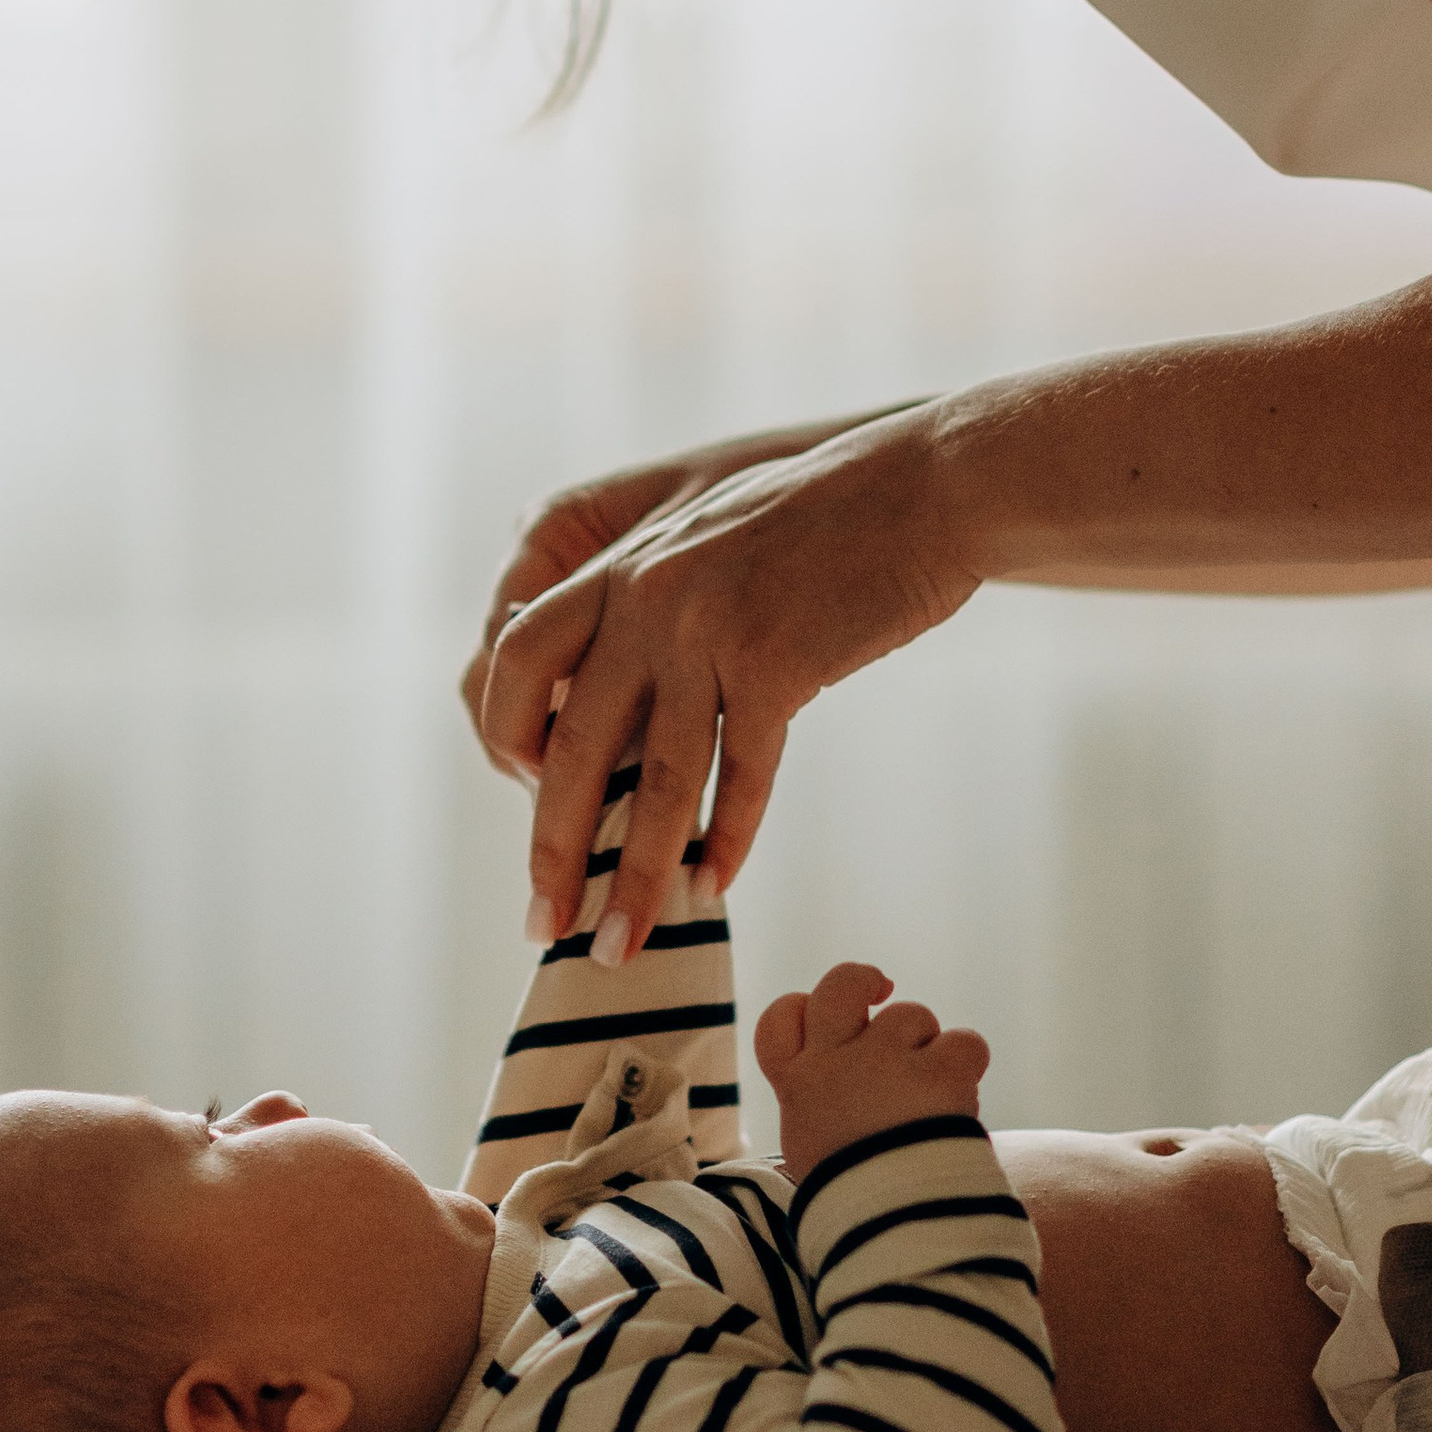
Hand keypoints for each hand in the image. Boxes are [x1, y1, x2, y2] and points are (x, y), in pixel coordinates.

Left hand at [482, 405, 978, 957]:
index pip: (515, 659)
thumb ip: (652, 605)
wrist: (924, 486)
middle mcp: (648, 595)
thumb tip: (618, 707)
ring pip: (652, 783)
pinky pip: (740, 775)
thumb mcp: (709, 541)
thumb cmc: (824, 520)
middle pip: (567, 745)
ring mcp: (711, 630)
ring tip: (622, 945)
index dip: (507, 734)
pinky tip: (715, 886)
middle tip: (545, 921)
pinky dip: (727, 841)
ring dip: (635, 879)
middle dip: (551, 849)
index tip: (527, 795)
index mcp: (620, 563)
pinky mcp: (779, 662)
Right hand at [755, 962, 991, 1187]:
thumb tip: (840, 1098)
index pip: (781, 1018)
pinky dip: (967, 1065)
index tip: (821, 1022)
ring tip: (929, 1099)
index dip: (801, 1008)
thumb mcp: (810, 1153)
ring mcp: (886, 1060)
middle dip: (862, 979)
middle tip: (882, 990)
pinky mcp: (938, 1071)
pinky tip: (962, 1098)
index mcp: (798, 1085)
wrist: (891, 1234)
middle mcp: (835, 1061)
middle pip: (840, 984)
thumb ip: (821, 1108)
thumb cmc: (850, 1203)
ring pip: (912, 1015)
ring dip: (926, 1048)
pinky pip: (964, 1041)